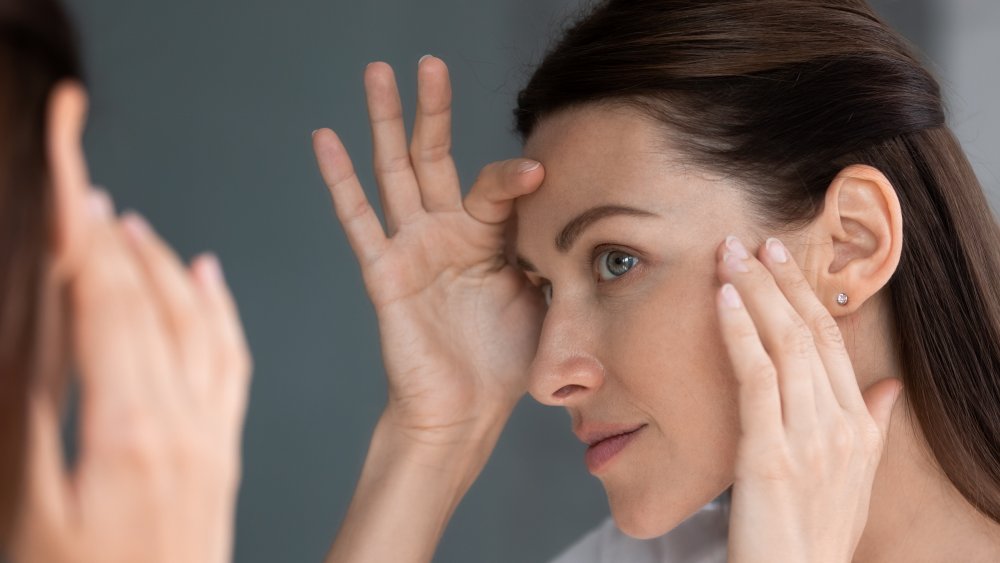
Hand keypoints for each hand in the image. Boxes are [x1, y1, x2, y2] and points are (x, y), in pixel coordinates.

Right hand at [13, 190, 250, 562]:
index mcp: (128, 431)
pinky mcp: (223, 454)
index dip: (85, 245)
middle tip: (88, 192)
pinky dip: (220, 315)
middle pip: (150, 308)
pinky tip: (209, 280)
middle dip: (116, 243)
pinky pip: (232, 366)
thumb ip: (35, 413)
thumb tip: (37, 335)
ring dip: (166, 270)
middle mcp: (182, 424)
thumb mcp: (32, 507)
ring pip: (199, 328)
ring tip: (135, 227)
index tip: (69, 194)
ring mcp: (210, 438)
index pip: (105, 308)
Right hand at [312, 56, 545, 446]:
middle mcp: (447, 232)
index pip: (498, 186)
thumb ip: (552, 254)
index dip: (516, 177)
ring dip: (384, 122)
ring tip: (377, 73)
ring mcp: (412, 247)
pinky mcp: (385, 271)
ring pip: (394, 172)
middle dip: (431, 109)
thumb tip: (584, 222)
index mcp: (488, 237)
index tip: (542, 173)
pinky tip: (325, 138)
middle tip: (428, 61)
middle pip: (435, 156)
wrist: (466, 410)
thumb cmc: (505, 360)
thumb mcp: (545, 298)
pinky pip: (359, 220)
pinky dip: (340, 180)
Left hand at [714, 235, 901, 561]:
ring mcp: (807, 438)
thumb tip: (888, 387)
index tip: (780, 259)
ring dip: (755, 291)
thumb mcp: (856, 479)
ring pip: (784, 343)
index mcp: (858, 427)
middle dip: (778, 279)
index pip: (832, 342)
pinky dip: (739, 331)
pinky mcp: (769, 453)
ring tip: (731, 254)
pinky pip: (755, 377)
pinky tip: (722, 299)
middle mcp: (839, 426)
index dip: (804, 294)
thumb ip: (873, 427)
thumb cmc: (816, 533)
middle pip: (809, 332)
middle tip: (751, 239)